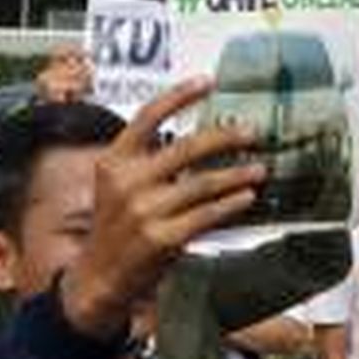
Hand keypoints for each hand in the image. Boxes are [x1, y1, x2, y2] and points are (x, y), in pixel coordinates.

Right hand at [61, 77, 264, 338]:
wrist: (99, 277)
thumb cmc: (117, 225)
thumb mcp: (119, 184)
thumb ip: (149, 160)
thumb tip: (203, 138)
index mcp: (114, 160)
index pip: (149, 116)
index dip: (180, 95)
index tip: (209, 82)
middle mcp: (127, 182)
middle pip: (186, 148)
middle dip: (224, 137)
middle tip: (251, 132)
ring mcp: (143, 211)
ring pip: (203, 183)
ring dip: (236, 174)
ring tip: (259, 169)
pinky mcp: (161, 239)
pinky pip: (206, 215)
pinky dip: (230, 204)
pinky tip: (246, 197)